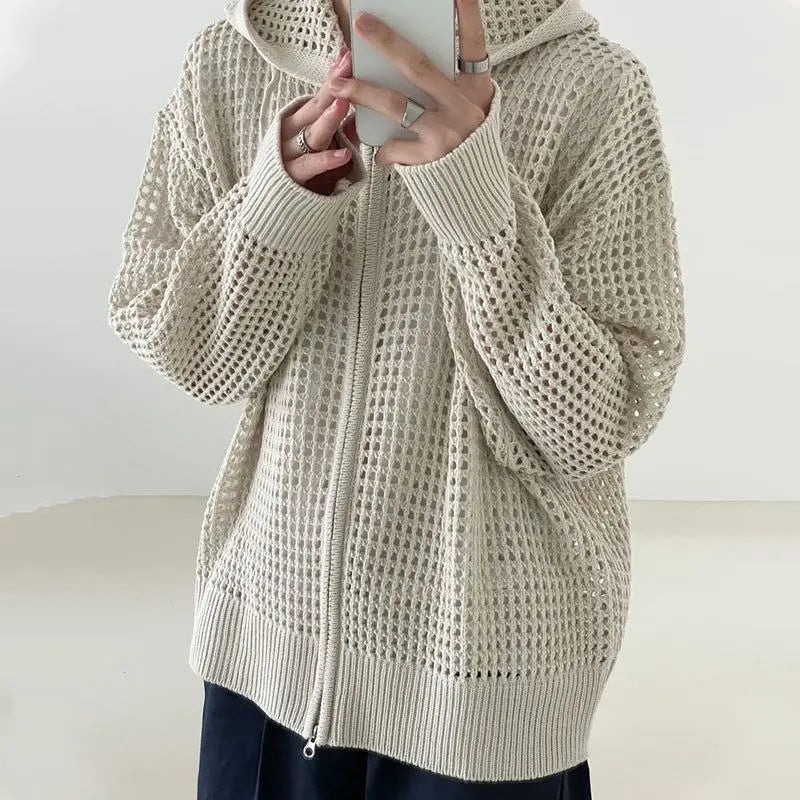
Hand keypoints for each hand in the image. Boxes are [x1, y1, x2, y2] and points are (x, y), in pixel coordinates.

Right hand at [280, 46, 357, 194]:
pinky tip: (343, 154)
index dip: (334, 76)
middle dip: (333, 87)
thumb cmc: (306, 175)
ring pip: (311, 133)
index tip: (348, 56)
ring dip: (327, 119)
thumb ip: (342, 129)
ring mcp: (289, 152)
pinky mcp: (291, 177)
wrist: (277, 207)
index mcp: (301, 121)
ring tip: (343, 104)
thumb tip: (361, 107)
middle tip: (348, 68)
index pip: (320, 94)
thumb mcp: (326, 148)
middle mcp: (292, 132)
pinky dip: (326, 160)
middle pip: (314, 106)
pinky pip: (310, 166)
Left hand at [329, 0, 493, 166]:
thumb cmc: (467, 142)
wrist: (475, 190)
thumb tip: (404, 58)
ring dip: (362, 93)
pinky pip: (393, 145)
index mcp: (476, 88)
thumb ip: (446, 84)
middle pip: (418, 66)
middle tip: (361, 23)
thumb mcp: (468, 107)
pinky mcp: (430, 159)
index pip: (473, 42)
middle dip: (386, 42)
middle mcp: (463, 106)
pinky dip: (380, 147)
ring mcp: (446, 132)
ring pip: (396, 104)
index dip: (466, 14)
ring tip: (337, 85)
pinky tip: (376, 149)